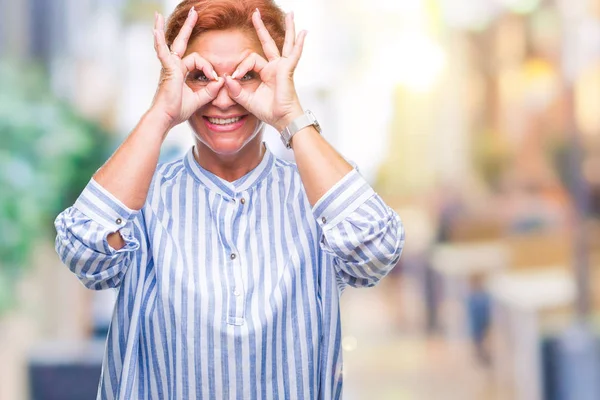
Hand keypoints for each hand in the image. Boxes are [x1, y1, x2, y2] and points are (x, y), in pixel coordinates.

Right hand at [150, 8, 223, 130]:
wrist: (165, 118)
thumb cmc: (177, 111)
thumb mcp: (199, 100)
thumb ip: (209, 91)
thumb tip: (221, 81)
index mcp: (180, 72)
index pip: (197, 62)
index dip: (208, 69)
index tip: (215, 79)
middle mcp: (173, 66)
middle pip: (182, 42)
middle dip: (188, 27)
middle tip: (194, 12)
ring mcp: (169, 66)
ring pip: (175, 44)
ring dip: (176, 28)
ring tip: (166, 13)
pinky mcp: (167, 69)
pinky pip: (163, 52)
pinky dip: (159, 41)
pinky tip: (156, 30)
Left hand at [224, 10, 306, 131]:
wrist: (282, 120)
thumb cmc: (269, 112)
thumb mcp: (247, 100)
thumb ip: (236, 90)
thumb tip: (226, 78)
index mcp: (265, 73)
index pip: (250, 60)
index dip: (240, 67)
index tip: (234, 78)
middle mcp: (274, 67)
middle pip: (268, 43)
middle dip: (261, 28)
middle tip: (255, 13)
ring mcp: (282, 67)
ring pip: (285, 43)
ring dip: (288, 28)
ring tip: (290, 14)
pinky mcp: (287, 70)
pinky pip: (294, 54)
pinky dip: (299, 44)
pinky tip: (304, 33)